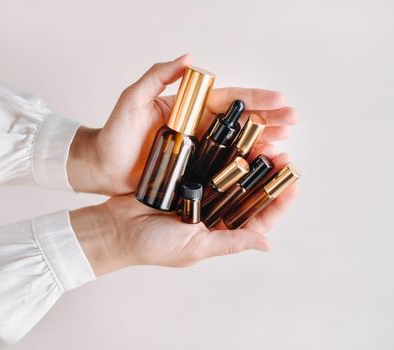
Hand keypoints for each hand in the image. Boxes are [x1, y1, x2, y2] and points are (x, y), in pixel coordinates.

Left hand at [67, 54, 297, 194]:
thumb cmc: (114, 132)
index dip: (254, 99)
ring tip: (285, 144)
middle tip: (293, 121)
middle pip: (239, 122)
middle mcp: (197, 127)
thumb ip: (157, 77)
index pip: (228, 100)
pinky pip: (222, 168)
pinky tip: (261, 167)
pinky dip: (243, 166)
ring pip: (236, 144)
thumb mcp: (133, 99)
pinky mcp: (192, 171)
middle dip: (268, 120)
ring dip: (262, 142)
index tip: (279, 99)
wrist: (101, 166)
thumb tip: (189, 58)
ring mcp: (196, 150)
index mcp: (188, 108)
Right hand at [70, 148, 298, 275]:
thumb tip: (267, 244)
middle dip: (267, 175)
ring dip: (249, 160)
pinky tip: (235, 139)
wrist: (116, 228)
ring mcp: (200, 194)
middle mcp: (214, 213)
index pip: (259, 218)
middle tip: (280, 154)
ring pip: (232, 174)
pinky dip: (223, 152)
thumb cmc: (153, 246)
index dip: (278, 201)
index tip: (293, 182)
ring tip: (264, 142)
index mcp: (220, 232)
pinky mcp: (185, 178)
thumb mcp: (195, 247)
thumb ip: (230, 242)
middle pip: (248, 192)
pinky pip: (209, 163)